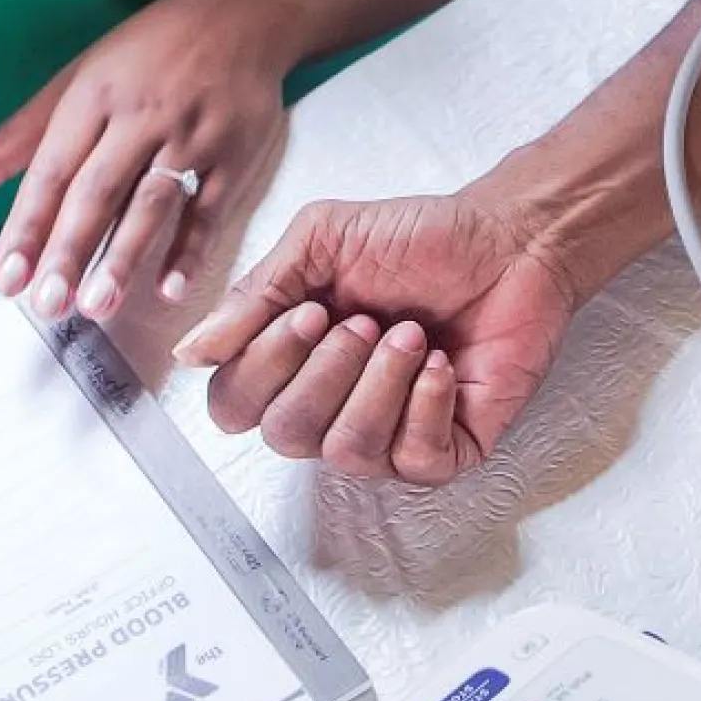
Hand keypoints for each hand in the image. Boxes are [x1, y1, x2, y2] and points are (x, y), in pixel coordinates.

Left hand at [0, 0, 295, 323]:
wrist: (241, 13)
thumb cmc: (144, 54)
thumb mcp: (73, 81)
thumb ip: (10, 142)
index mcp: (94, 96)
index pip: (51, 170)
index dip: (27, 227)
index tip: (6, 280)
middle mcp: (140, 115)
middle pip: (99, 191)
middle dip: (71, 250)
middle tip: (48, 306)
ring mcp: (191, 134)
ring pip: (153, 202)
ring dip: (126, 256)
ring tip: (99, 306)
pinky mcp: (235, 152)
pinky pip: (209, 207)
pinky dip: (191, 248)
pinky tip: (169, 287)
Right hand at [175, 191, 586, 483]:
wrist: (508, 240)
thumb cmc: (419, 239)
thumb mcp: (322, 242)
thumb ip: (256, 295)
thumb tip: (191, 352)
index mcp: (291, 362)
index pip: (234, 404)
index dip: (264, 365)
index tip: (309, 311)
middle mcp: (330, 407)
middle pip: (284, 435)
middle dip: (327, 371)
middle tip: (368, 320)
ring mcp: (387, 435)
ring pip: (346, 452)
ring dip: (380, 383)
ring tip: (410, 334)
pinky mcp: (445, 450)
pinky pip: (412, 461)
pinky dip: (425, 404)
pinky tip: (440, 363)